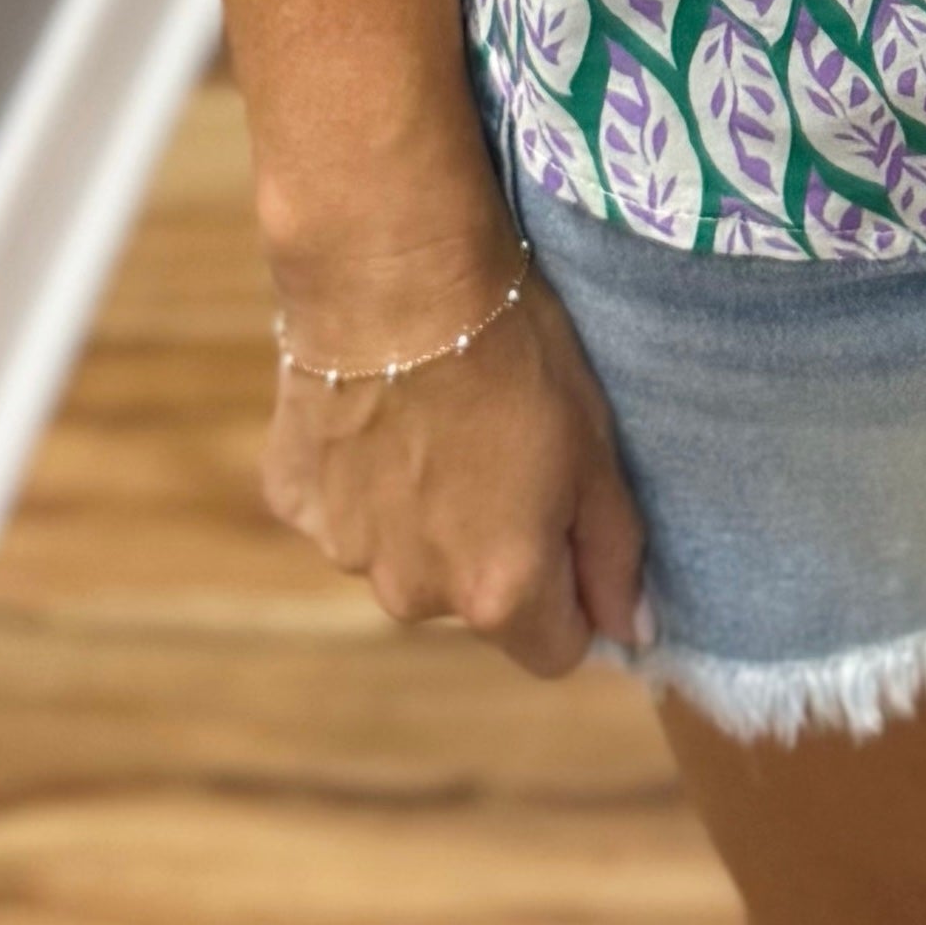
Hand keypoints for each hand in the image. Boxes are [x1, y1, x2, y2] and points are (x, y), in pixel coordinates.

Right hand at [260, 232, 649, 678]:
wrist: (396, 275)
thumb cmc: (514, 354)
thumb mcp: (596, 448)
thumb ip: (615, 554)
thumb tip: (631, 633)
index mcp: (500, 593)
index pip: (556, 650)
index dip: (575, 594)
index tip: (573, 527)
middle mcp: (415, 596)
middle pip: (475, 599)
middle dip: (497, 545)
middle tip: (505, 449)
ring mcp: (345, 551)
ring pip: (405, 553)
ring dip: (425, 511)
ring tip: (439, 419)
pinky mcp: (294, 501)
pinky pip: (344, 509)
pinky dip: (365, 476)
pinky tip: (381, 410)